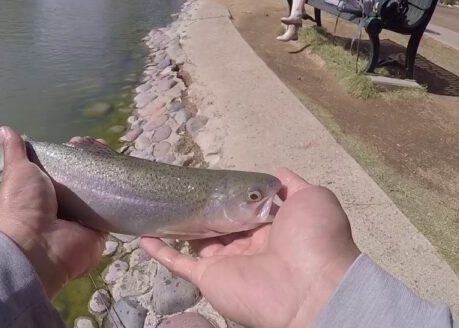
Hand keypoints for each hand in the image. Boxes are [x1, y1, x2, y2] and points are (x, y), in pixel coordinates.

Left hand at [0, 126, 105, 298]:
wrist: (35, 247)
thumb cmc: (22, 205)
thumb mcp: (18, 172)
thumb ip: (16, 152)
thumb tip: (5, 128)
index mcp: (42, 191)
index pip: (62, 167)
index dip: (73, 152)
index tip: (82, 141)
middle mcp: (63, 204)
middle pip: (83, 178)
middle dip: (93, 161)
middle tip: (103, 147)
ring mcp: (83, 218)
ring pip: (100, 193)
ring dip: (108, 176)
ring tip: (118, 157)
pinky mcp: (100, 230)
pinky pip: (114, 212)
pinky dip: (121, 198)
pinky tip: (128, 180)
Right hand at [141, 168, 359, 327]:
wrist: (310, 287)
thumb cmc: (314, 239)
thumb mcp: (312, 199)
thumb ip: (292, 185)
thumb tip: (278, 171)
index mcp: (273, 229)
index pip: (246, 209)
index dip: (232, 195)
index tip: (214, 178)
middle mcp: (248, 246)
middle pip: (219, 224)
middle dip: (203, 207)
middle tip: (182, 186)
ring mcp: (227, 263)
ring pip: (197, 241)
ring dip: (180, 226)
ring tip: (161, 204)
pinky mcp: (209, 277)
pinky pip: (180, 263)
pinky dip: (161, 251)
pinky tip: (145, 236)